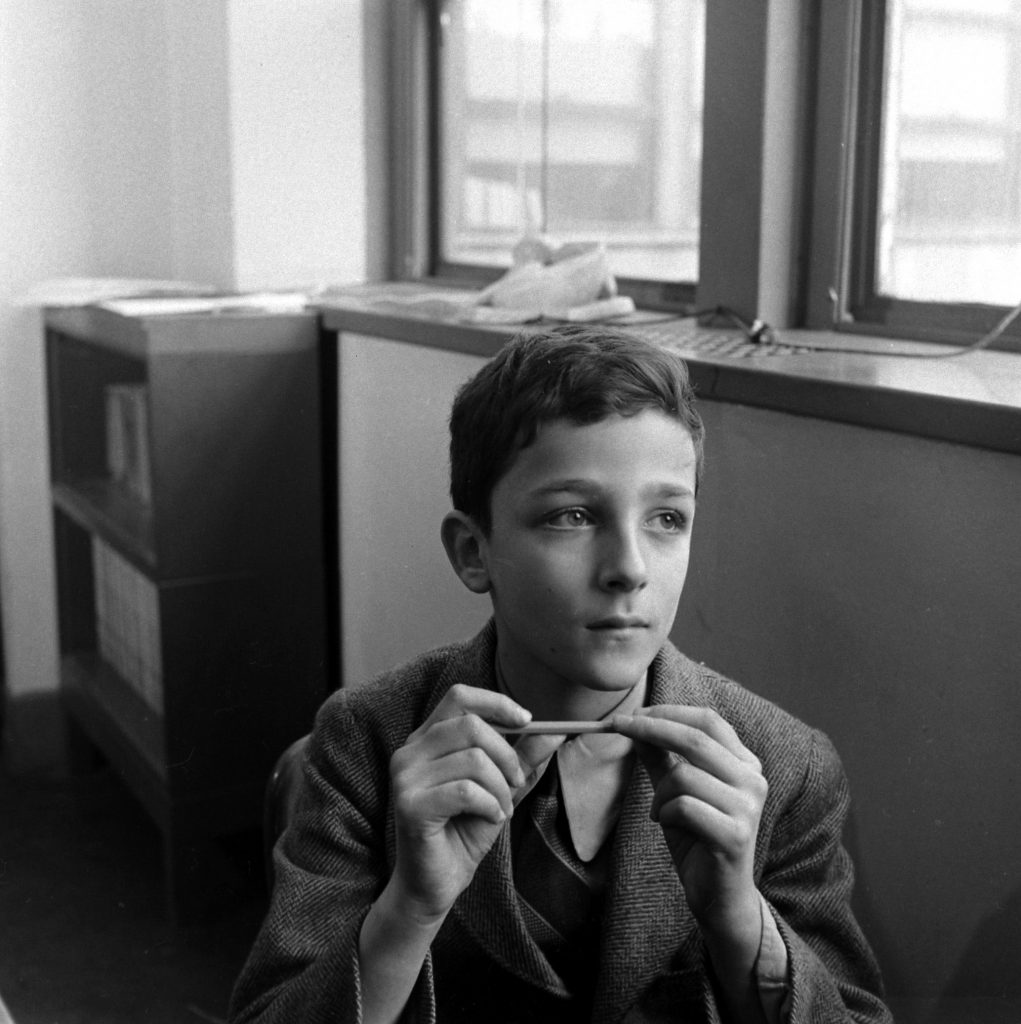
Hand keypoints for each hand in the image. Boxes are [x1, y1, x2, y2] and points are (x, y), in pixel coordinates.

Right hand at [389, 684, 551, 922]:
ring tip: (500, 808)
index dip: (496, 703)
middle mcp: (409, 751)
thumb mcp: (501, 787)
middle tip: (516, 783)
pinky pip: (465, 790)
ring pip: (473, 759)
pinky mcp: (410, 805)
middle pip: (471, 726)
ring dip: (500, 788)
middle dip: (507, 755)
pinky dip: (490, 804)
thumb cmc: (464, 832)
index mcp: (426, 739)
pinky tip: (490, 818)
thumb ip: (523, 758)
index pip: (459, 696)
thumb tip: (556, 732)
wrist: (437, 884)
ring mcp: (405, 777)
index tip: (527, 721)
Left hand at [612, 706, 766, 944]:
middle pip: (695, 738)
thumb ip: (661, 758)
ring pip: (684, 775)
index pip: (707, 720)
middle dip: (650, 728)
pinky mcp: (735, 835)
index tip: (633, 714)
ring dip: (658, 793)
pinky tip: (669, 825)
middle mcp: (753, 780)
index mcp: (744, 763)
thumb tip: (636, 723)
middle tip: (619, 726)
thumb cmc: (698, 839)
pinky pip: (684, 807)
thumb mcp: (676, 791)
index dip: (668, 712)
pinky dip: (665, 813)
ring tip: (660, 811)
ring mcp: (747, 808)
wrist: (720, 898)